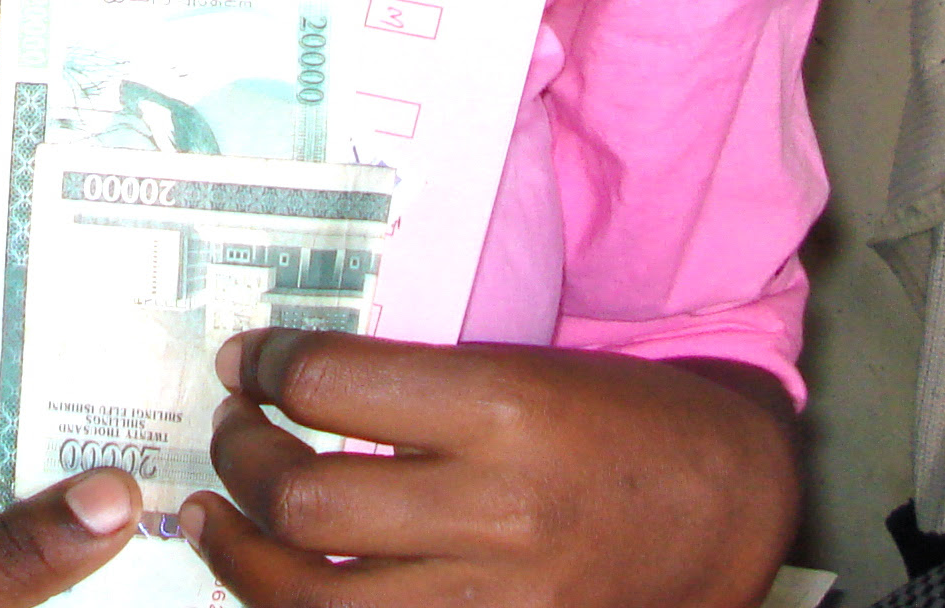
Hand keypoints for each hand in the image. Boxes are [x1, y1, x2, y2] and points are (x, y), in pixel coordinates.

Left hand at [182, 333, 797, 607]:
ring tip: (214, 516)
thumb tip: (281, 380)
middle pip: (305, 503)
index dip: (264, 366)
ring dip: (240, 556)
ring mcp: (499, 601)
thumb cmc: (620, 421)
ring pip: (314, 601)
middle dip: (239, 460)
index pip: (327, 383)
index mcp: (503, 409)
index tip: (246, 361)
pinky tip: (275, 585)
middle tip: (230, 431)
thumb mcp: (522, 368)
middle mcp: (495, 511)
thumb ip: (410, 381)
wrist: (730, 508)